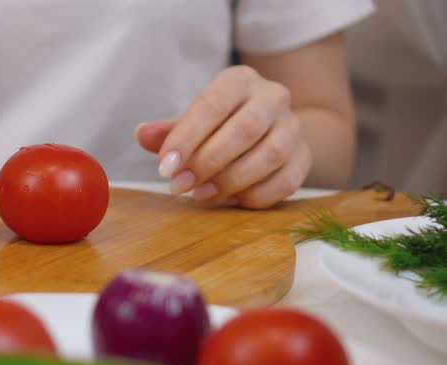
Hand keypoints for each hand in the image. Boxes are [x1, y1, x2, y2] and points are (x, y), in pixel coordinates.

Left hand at [136, 66, 311, 208]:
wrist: (270, 128)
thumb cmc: (219, 125)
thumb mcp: (191, 121)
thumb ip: (168, 130)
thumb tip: (142, 134)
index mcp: (239, 81)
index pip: (212, 104)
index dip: (187, 138)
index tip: (164, 168)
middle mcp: (272, 97)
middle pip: (244, 129)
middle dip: (207, 162)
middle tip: (179, 186)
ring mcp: (293, 126)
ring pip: (270, 155)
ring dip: (231, 181)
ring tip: (202, 195)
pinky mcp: (305, 156)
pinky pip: (287, 180)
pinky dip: (256, 196)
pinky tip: (231, 201)